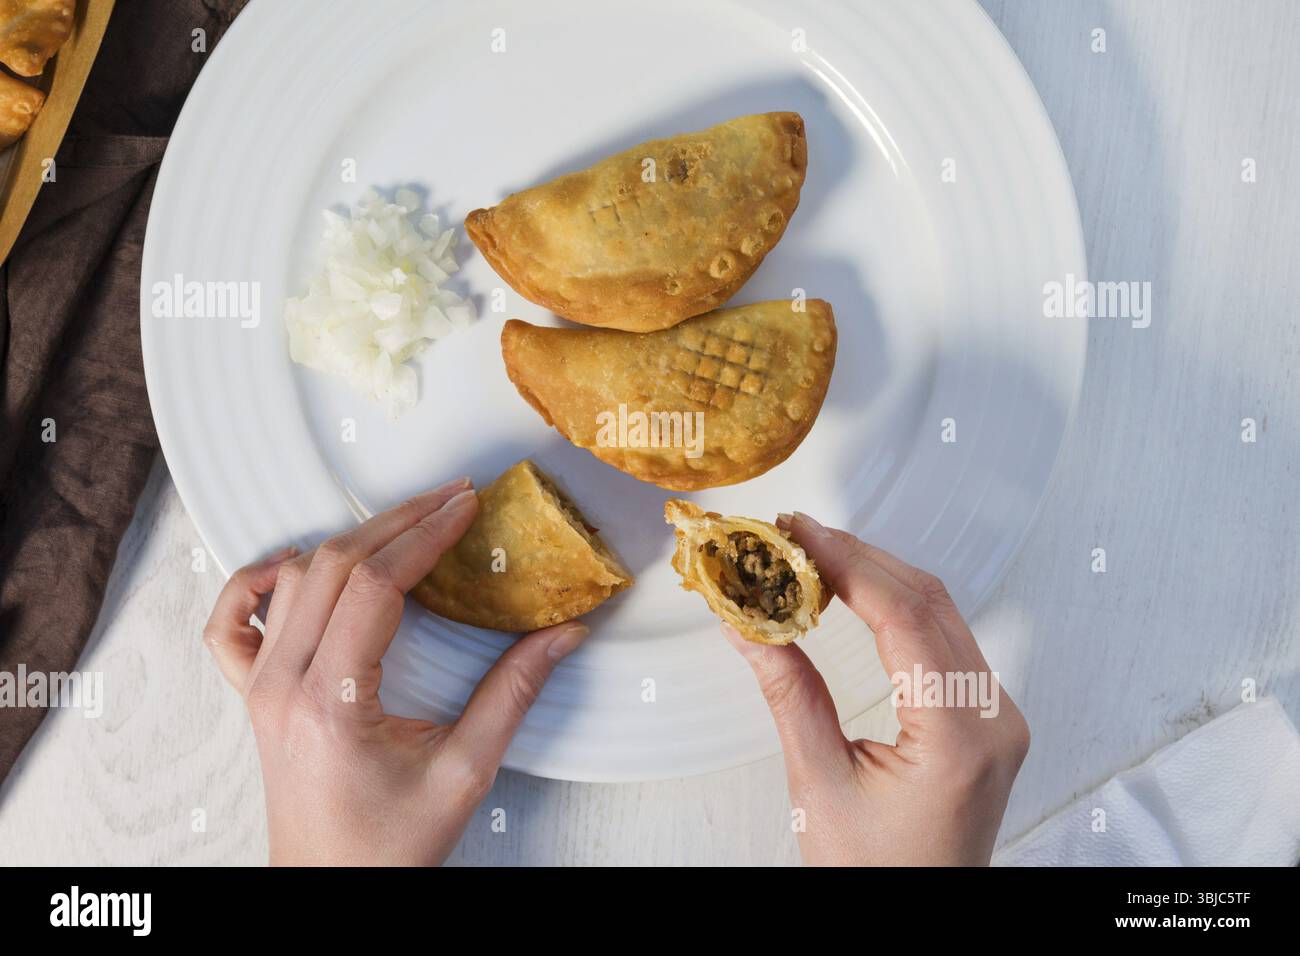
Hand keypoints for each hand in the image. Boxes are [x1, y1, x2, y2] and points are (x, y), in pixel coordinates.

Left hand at [201, 477, 588, 865]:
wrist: (331, 888)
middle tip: (451, 499)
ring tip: (405, 524)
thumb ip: (513, 694)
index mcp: (332, 701)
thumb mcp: (465, 772)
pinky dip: (257, 581)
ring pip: (293, 580)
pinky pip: (231, 622)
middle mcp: (283, 685)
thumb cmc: (389, 845)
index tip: (467, 507)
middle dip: (398, 522)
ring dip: (350, 541)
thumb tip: (563, 634)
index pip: (375, 586)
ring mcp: (259, 688)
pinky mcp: (252, 696)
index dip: (425, 536)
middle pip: (333, 566)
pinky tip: (294, 565)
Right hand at [723, 512, 1028, 865]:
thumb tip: (748, 623)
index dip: (848, 563)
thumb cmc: (874, 876)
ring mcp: (999, 719)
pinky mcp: (988, 720)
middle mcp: (995, 720)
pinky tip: (858, 592)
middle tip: (795, 534)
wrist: (915, 921)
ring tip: (816, 553)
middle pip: (929, 603)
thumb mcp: (818, 786)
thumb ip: (788, 694)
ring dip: (879, 575)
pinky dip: (899, 606)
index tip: (798, 533)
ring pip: (942, 613)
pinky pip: (948, 639)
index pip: (905, 618)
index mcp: (958, 739)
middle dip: (859, 557)